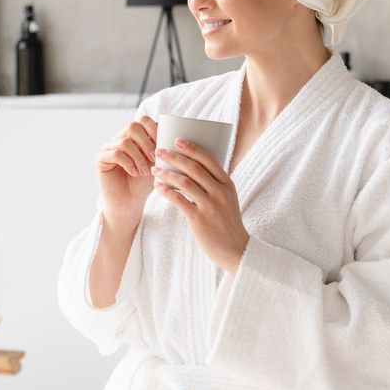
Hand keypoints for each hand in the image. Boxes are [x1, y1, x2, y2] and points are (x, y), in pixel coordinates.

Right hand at [94, 115, 157, 226]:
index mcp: (134, 136)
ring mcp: (109, 148)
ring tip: (144, 172)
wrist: (130, 202)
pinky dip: (128, 163)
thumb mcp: (157, 164)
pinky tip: (134, 173)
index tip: (163, 147)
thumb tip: (170, 135)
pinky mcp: (100, 159)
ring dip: (138, 158)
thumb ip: (160, 148)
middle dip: (147, 143)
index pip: (143, 120)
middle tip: (154, 159)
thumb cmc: (144, 183)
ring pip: (125, 142)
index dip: (154, 130)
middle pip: (133, 126)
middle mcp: (120, 138)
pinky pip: (115, 154)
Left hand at [151, 139, 249, 274]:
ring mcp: (210, 206)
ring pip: (184, 182)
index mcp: (227, 184)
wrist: (235, 249)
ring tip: (154, 170)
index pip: (209, 159)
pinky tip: (157, 187)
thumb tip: (190, 166)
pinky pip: (179, 200)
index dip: (192, 148)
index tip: (177, 140)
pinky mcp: (199, 219)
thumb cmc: (226, 221)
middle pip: (194, 168)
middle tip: (159, 151)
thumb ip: (213, 183)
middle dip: (174, 157)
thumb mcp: (226, 199)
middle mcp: (220, 192)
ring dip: (167, 173)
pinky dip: (166, 191)